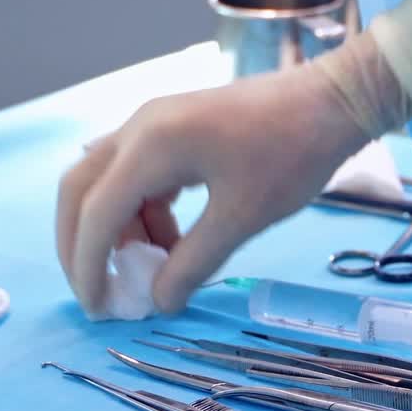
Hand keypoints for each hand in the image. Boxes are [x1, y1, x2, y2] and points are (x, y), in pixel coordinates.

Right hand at [57, 62, 369, 314]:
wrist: (330, 101)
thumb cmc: (291, 155)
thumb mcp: (242, 218)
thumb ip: (193, 263)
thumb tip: (158, 303)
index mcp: (150, 145)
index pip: (95, 213)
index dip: (89, 266)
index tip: (100, 309)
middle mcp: (139, 127)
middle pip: (81, 190)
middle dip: (81, 245)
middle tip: (100, 292)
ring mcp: (154, 123)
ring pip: (108, 182)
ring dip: (118, 230)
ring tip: (151, 272)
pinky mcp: (172, 127)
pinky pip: (137, 174)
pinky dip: (142, 212)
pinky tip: (172, 243)